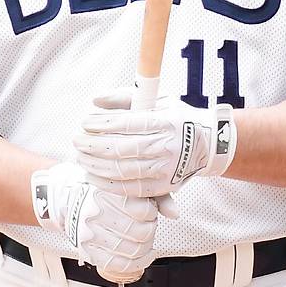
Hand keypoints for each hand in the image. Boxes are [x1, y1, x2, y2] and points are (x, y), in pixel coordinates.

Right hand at [30, 161, 157, 282]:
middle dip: (149, 229)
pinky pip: (119, 265)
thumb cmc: (103, 192)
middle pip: (141, 233)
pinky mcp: (88, 250)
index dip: (151, 212)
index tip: (147, 209)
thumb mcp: (128, 185)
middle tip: (145, 224)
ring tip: (143, 238)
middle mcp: (98, 213)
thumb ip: (155, 195)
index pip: (145, 211)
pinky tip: (143, 256)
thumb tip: (175, 214)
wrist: (69, 200)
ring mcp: (92, 234)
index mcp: (109, 193)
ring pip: (133, 250)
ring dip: (145, 246)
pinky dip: (137, 264)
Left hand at [74, 89, 237, 197]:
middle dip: (93, 145)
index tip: (85, 122)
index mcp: (165, 121)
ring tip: (80, 157)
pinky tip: (92, 175)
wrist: (208, 144)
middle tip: (77, 140)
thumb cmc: (176, 117)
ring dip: (96, 165)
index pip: (126, 124)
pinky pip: (130, 189)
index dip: (101, 124)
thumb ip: (124, 97)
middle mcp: (166, 145)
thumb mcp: (156, 100)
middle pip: (121, 148)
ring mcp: (165, 168)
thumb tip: (95, 100)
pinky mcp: (163, 186)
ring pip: (123, 170)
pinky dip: (107, 183)